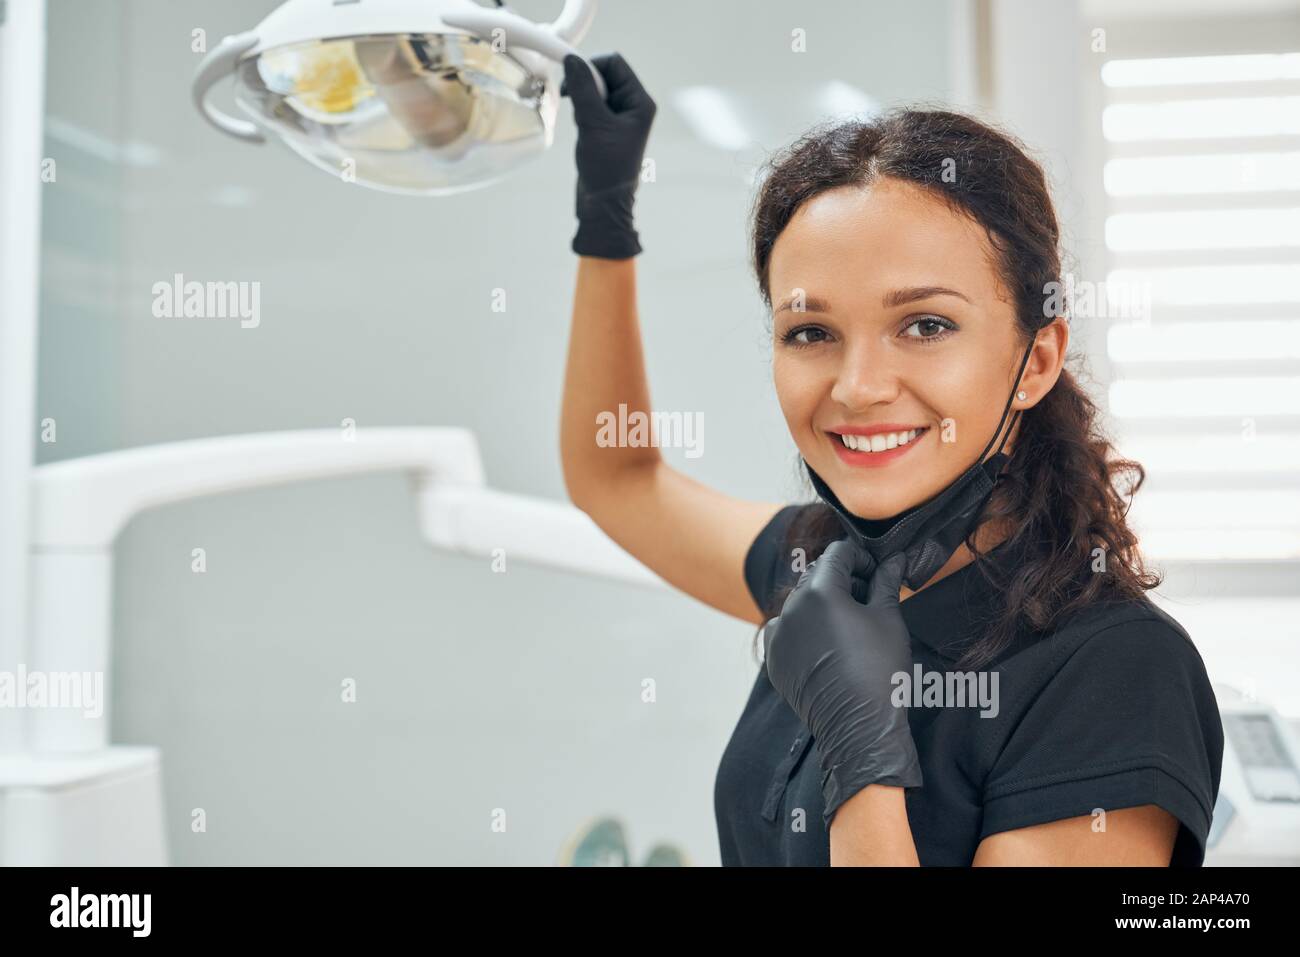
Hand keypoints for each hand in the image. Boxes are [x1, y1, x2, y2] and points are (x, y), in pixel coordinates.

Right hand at [559, 52, 655, 258]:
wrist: (603, 203)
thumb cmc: (606, 169)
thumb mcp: (593, 124)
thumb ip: (583, 90)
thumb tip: (572, 61)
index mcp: (640, 103)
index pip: (615, 64)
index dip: (592, 65)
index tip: (571, 79)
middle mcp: (633, 107)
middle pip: (605, 74)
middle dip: (585, 82)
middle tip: (570, 97)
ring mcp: (620, 117)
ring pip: (596, 89)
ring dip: (581, 97)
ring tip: (578, 119)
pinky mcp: (607, 127)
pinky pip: (591, 104)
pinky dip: (581, 108)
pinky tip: (579, 125)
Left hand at [763, 543, 921, 825]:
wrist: (858, 727)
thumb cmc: (879, 669)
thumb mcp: (888, 618)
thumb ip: (886, 582)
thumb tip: (894, 559)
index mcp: (819, 591)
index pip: (838, 553)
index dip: (861, 557)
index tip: (877, 572)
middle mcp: (790, 607)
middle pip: (816, 575)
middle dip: (842, 579)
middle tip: (868, 597)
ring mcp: (777, 634)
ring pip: (800, 602)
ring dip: (822, 603)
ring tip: (849, 624)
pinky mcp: (773, 658)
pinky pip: (787, 630)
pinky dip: (805, 628)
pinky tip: (828, 645)